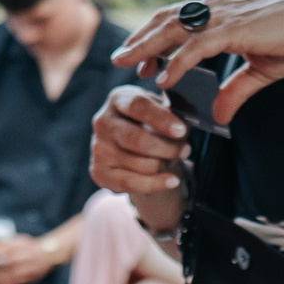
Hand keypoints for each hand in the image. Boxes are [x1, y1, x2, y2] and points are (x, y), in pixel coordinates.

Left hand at [0, 233, 58, 283]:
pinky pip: (16, 282)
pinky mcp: (30, 278)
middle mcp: (29, 257)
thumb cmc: (29, 247)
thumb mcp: (19, 240)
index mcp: (25, 246)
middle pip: (11, 262)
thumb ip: (6, 244)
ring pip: (12, 273)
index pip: (9, 249)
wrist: (48, 255)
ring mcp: (31, 268)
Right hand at [89, 85, 188, 205]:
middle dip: (167, 148)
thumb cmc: (150, 123)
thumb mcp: (161, 110)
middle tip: (185, 150)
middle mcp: (102, 121)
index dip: (161, 119)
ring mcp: (98, 148)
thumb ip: (172, 112)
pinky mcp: (99, 171)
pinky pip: (131, 183)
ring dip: (163, 165)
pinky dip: (155, 184)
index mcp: (119, 99)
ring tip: (175, 160)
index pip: (138, 106)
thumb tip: (185, 124)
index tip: (181, 131)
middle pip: (137, 139)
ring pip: (139, 163)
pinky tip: (171, 181)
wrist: (131, 146)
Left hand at [113, 0, 283, 127]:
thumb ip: (234, 93)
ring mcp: (223, 17)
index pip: (177, 21)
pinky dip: (177, 62)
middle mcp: (217, 10)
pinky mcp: (233, 29)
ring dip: (148, 47)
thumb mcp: (259, 72)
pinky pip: (196, 46)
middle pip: (167, 21)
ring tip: (128, 66)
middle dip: (141, 40)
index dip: (155, 38)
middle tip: (118, 60)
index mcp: (221, 13)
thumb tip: (218, 118)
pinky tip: (163, 78)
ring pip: (174, 30)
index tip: (140, 60)